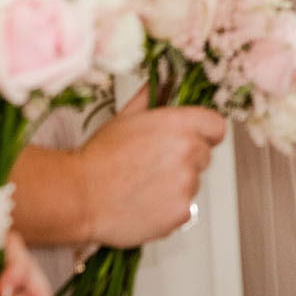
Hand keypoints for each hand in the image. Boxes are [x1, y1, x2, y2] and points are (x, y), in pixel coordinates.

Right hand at [74, 96, 226, 247]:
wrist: (79, 195)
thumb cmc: (97, 158)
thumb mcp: (124, 118)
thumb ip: (150, 99)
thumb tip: (160, 83)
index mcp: (179, 124)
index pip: (216, 126)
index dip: (204, 133)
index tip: (193, 139)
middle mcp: (188, 152)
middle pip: (204, 155)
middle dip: (185, 160)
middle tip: (153, 165)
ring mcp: (187, 184)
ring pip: (193, 183)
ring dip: (175, 185)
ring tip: (142, 186)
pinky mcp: (182, 212)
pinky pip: (184, 209)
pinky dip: (168, 209)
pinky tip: (144, 203)